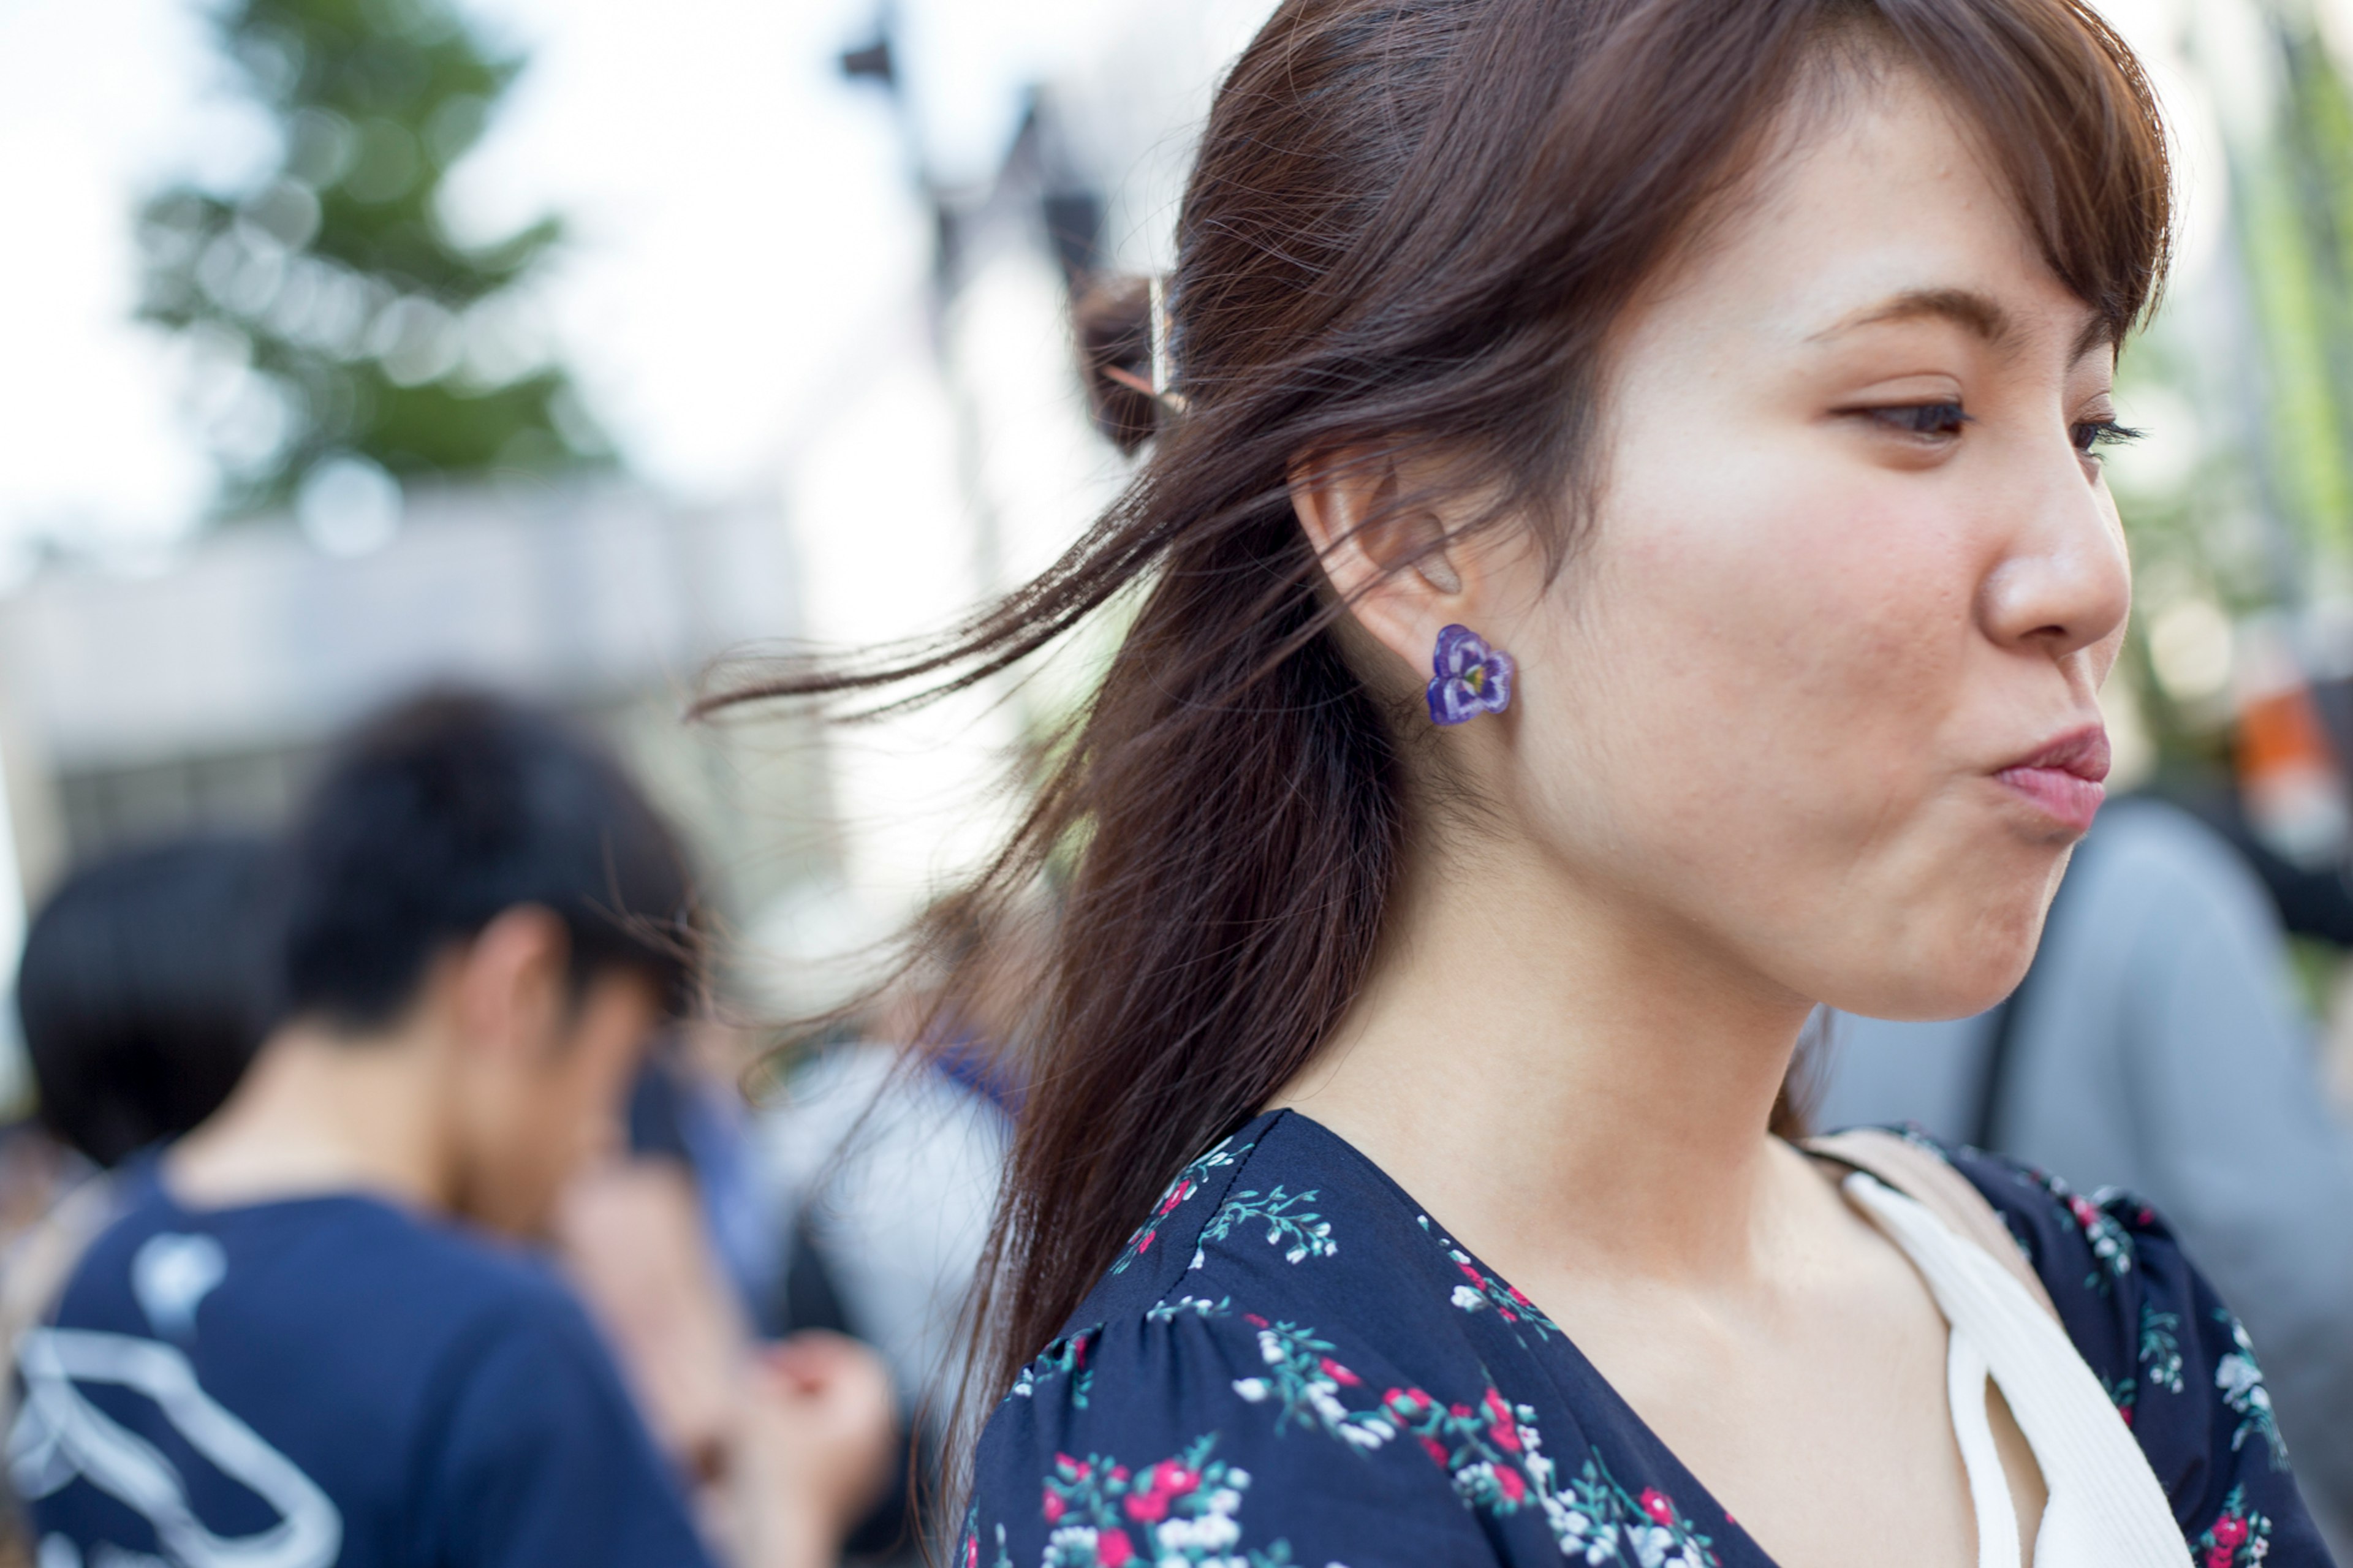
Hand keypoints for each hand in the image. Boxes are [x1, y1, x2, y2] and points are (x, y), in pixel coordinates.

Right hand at [729, 1331, 898, 1567]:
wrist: (776, 1546)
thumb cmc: (772, 1474)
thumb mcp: (757, 1408)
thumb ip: (760, 1378)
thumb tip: (761, 1375)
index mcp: (870, 1417)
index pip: (857, 1363)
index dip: (816, 1351)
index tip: (778, 1354)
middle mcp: (879, 1446)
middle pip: (851, 1394)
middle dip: (807, 1380)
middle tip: (768, 1380)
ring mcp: (866, 1477)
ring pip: (840, 1425)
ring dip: (803, 1411)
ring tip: (764, 1412)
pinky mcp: (846, 1501)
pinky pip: (833, 1456)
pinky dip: (805, 1442)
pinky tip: (771, 1447)